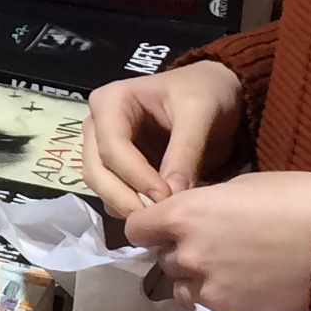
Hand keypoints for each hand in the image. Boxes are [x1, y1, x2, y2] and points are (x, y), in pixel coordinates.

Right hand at [86, 59, 245, 217]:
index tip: (168, 198)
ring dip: (124, 205)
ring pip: (99, 185)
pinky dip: (129, 206)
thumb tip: (173, 195)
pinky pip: (112, 193)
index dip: (137, 176)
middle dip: (124, 197)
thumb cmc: (205, 92)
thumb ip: (185, 151)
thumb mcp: (200, 112)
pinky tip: (156, 214)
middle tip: (158, 218)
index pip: (112, 147)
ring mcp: (101, 147)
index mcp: (110, 102)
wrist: (214, 92)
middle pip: (96, 170)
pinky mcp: (115, 168)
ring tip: (159, 217)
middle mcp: (97, 125)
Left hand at [124, 170, 310, 310]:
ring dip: (199, 285)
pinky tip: (249, 297)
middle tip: (215, 251)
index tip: (165, 229)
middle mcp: (189, 257)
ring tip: (232, 277)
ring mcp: (211, 295)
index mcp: (185, 216)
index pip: (136, 229)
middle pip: (164, 262)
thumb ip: (203, 206)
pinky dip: (224, 309)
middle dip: (182, 255)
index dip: (151, 228)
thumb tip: (188, 219)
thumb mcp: (240, 188)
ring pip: (184, 293)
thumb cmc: (297, 200)